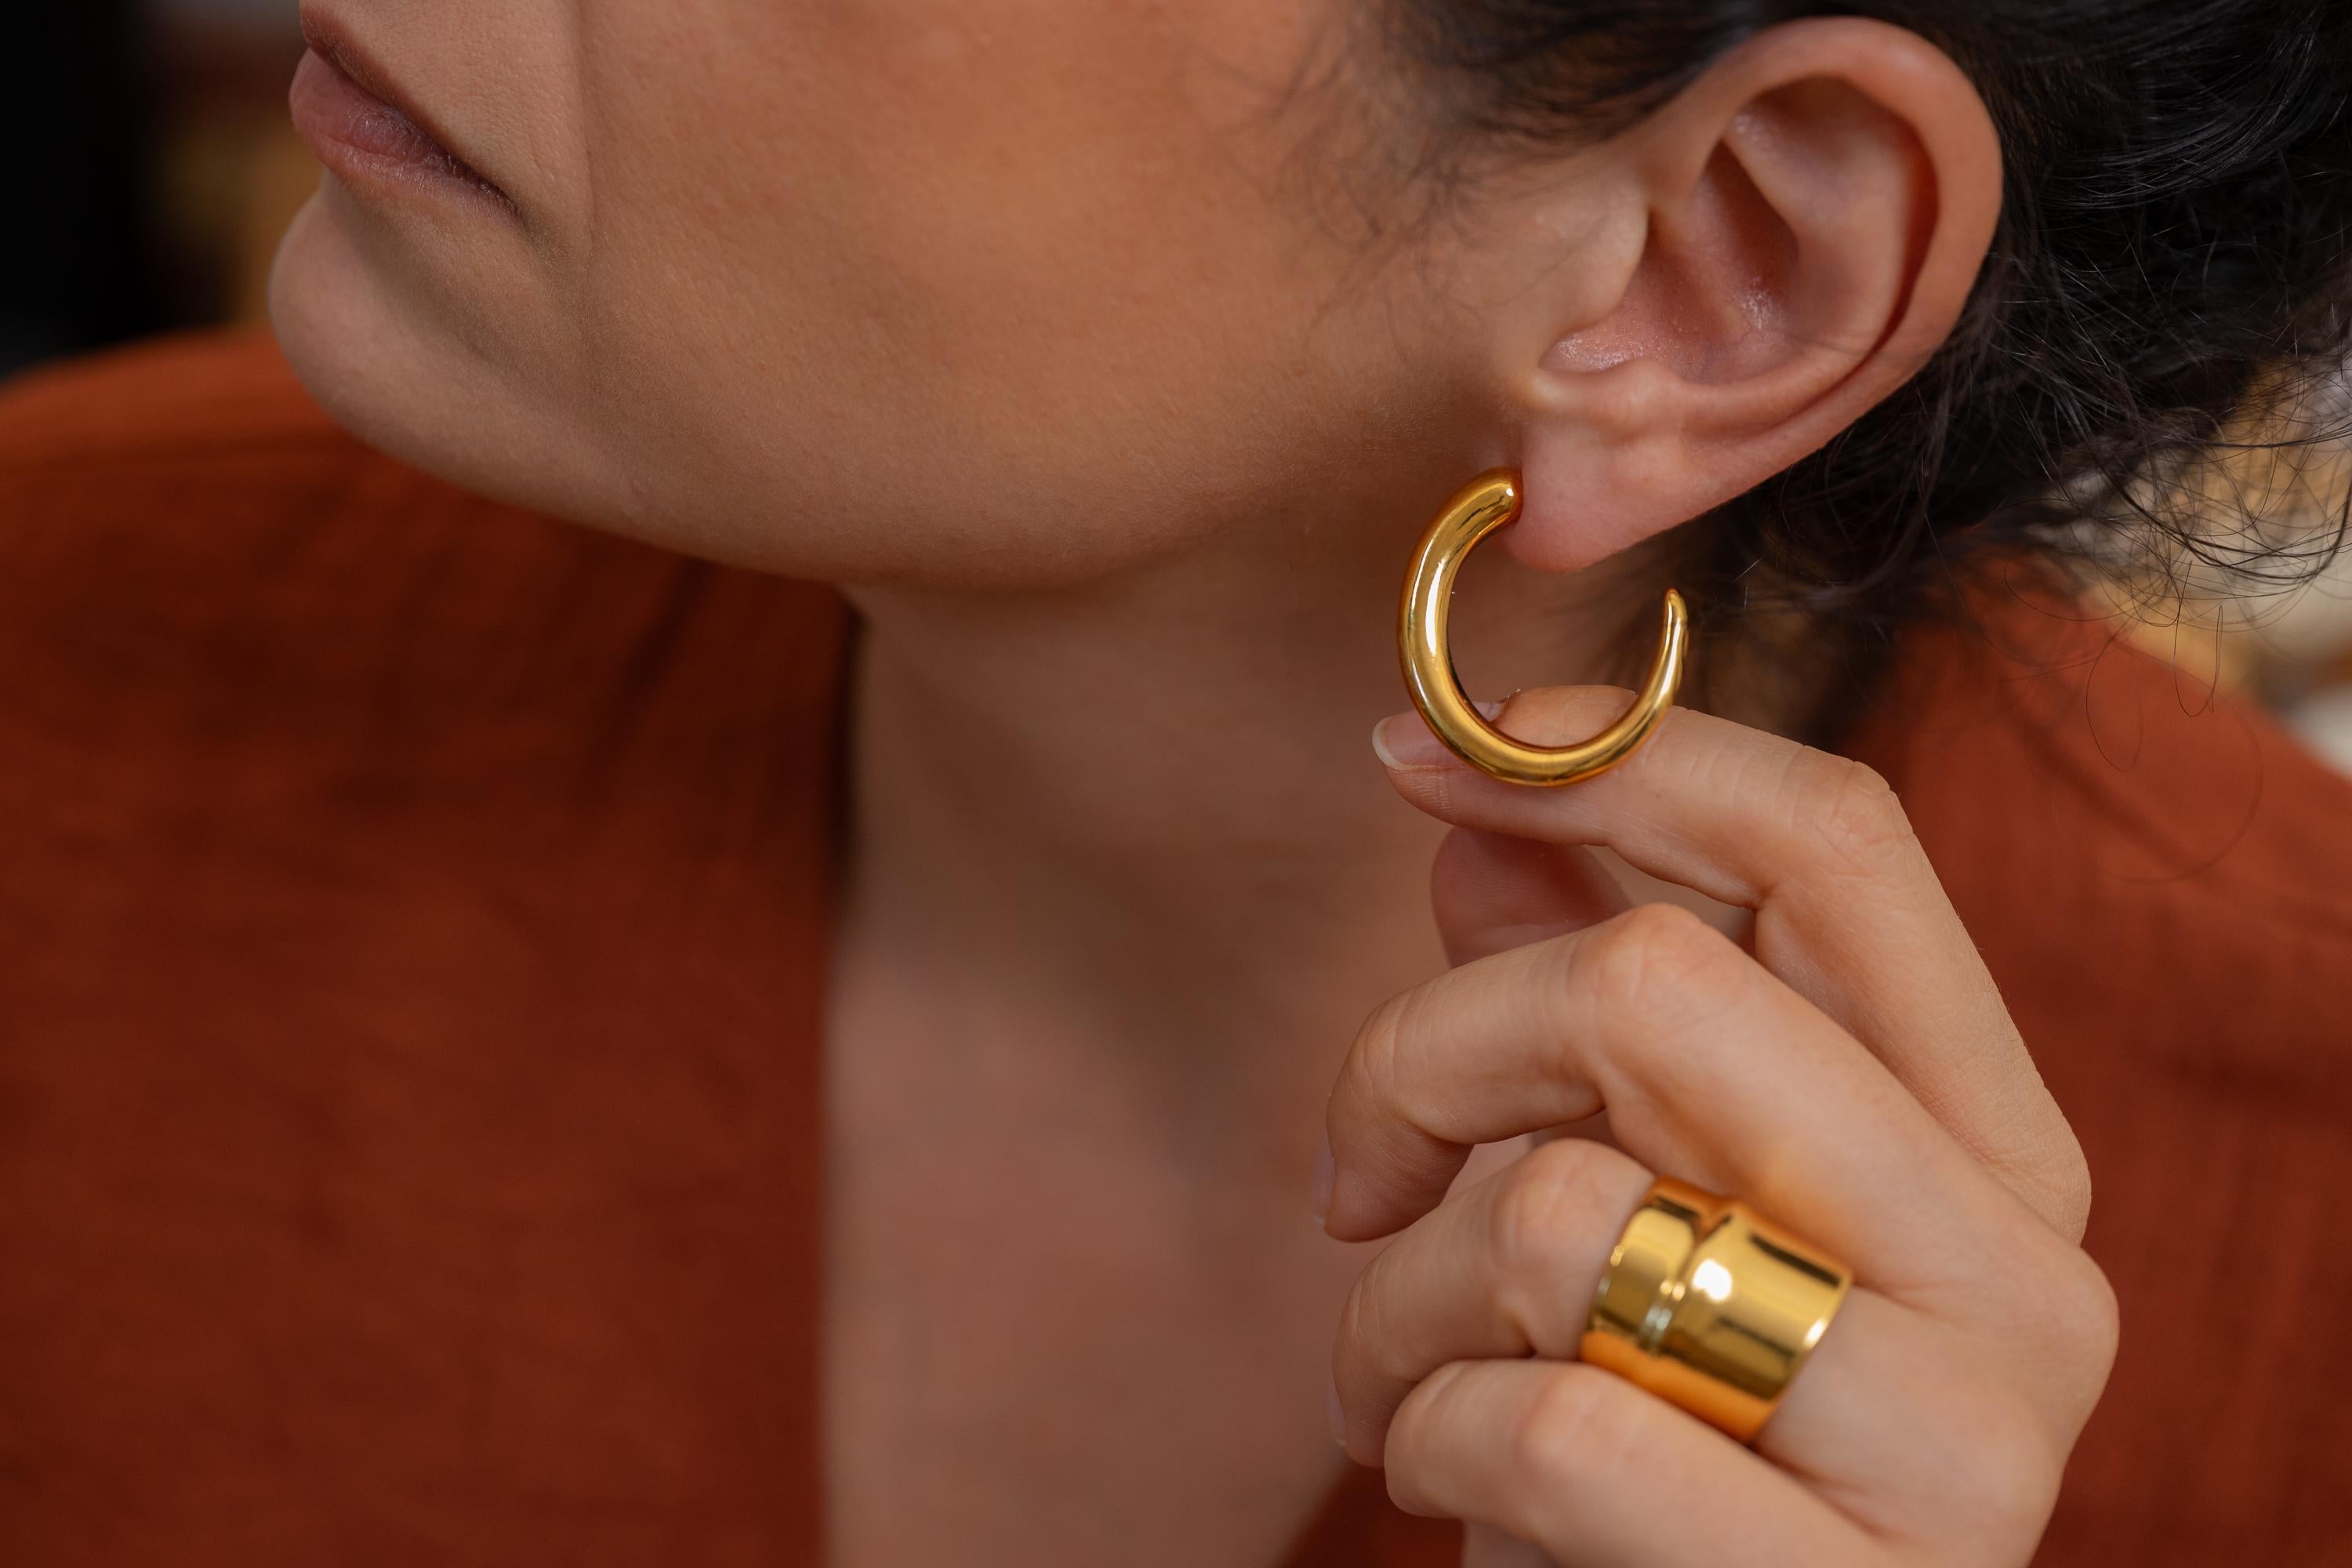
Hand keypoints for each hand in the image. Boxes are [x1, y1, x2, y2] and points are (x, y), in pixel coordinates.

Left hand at [1316, 688, 2117, 1566]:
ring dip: (1398, 1292)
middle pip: (1654, 989)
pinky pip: (1532, 1420)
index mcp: (1992, 1139)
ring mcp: (1954, 1448)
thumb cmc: (1669, 1432)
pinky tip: (1436, 1462)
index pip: (1838, 843)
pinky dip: (1418, 1428)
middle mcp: (2019, 1273)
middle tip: (1362, 1169)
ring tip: (1394, 1362)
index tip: (1428, 751)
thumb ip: (1592, 992)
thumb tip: (1481, 794)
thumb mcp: (1639, 1194)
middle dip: (1428, 1057)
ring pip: (1559, 1209)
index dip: (1615, 755)